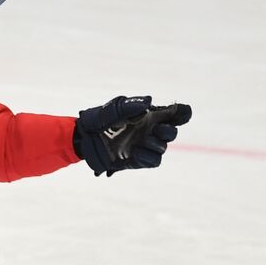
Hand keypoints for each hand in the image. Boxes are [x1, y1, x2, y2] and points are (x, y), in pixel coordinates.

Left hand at [74, 96, 191, 176]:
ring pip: (163, 148)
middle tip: (155, 129)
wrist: (83, 139)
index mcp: (148, 115)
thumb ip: (131, 105)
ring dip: (156, 144)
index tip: (177, 112)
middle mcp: (149, 130)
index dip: (182, 113)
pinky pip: (154, 161)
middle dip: (168, 131)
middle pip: (172, 132)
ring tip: (141, 141)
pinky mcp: (138, 161)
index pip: (174, 114)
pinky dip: (148, 157)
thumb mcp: (113, 108)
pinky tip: (135, 151)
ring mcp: (144, 146)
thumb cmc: (98, 119)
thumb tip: (149, 103)